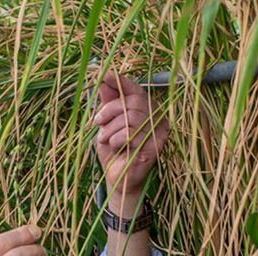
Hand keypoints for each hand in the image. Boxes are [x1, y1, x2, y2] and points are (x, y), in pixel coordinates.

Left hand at [93, 73, 168, 196]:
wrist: (116, 178)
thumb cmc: (113, 150)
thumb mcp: (106, 122)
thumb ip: (108, 101)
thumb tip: (104, 76)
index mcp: (146, 109)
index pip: (136, 89)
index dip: (121, 82)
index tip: (104, 75)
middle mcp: (157, 118)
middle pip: (133, 101)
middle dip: (109, 110)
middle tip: (97, 122)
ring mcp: (159, 132)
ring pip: (132, 117)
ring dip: (111, 128)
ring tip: (106, 139)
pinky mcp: (156, 146)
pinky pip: (132, 134)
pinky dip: (117, 139)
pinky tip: (116, 148)